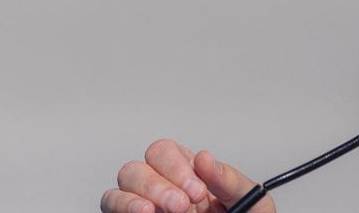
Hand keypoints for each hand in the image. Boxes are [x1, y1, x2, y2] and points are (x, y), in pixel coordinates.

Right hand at [100, 138, 274, 212]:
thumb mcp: (247, 201)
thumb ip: (229, 180)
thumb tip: (205, 159)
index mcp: (188, 176)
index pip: (165, 152)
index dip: (177, 167)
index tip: (196, 189)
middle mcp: (160, 190)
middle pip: (136, 169)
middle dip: (157, 184)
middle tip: (181, 205)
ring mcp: (144, 210)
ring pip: (118, 191)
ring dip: (135, 199)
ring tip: (156, 212)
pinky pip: (111, 212)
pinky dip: (124, 210)